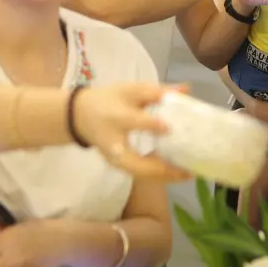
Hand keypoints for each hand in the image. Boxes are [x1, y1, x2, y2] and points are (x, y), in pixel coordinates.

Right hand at [75, 84, 191, 182]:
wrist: (81, 116)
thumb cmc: (108, 100)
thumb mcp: (130, 90)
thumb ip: (157, 91)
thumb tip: (186, 90)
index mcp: (116, 117)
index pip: (133, 122)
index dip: (152, 125)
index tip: (169, 127)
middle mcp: (114, 144)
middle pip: (136, 163)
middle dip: (162, 169)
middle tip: (187, 169)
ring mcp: (114, 159)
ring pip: (140, 174)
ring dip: (164, 176)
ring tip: (186, 174)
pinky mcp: (118, 165)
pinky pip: (139, 174)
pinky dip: (158, 176)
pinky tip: (175, 173)